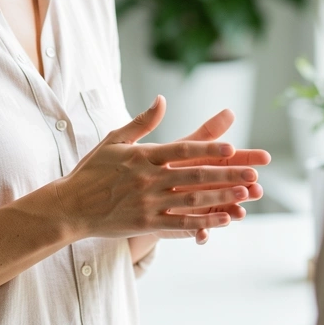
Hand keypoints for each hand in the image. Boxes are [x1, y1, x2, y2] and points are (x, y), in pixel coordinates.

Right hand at [52, 96, 259, 239]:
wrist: (69, 207)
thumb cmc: (91, 171)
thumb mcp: (114, 140)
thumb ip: (141, 122)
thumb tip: (161, 100)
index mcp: (143, 156)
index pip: (182, 150)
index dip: (209, 149)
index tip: (232, 147)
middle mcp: (148, 179)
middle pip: (195, 175)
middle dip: (227, 174)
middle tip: (254, 173)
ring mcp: (148, 203)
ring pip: (192, 200)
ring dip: (221, 197)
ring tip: (246, 194)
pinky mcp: (146, 223)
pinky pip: (180, 224)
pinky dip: (204, 222)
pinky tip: (224, 220)